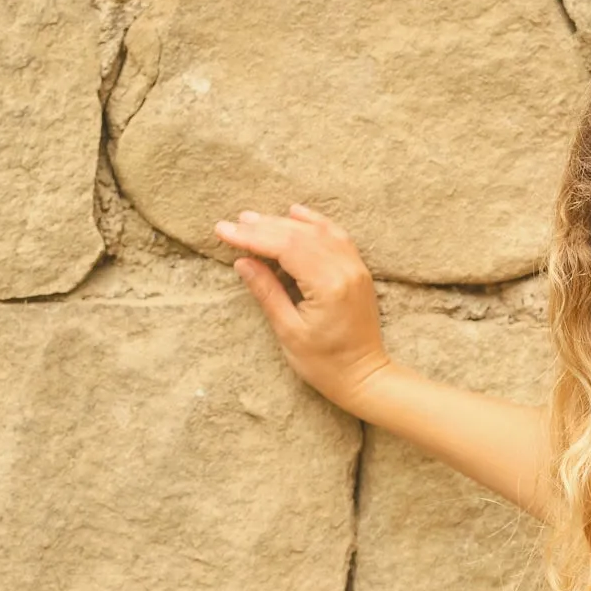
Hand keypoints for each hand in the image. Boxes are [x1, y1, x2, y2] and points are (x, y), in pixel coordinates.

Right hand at [215, 205, 387, 411]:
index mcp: (328, 286)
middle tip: (234, 223)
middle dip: (264, 227)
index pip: (285, 247)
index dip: (252, 237)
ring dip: (284, 222)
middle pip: (300, 235)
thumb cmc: (325, 364)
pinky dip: (315, 222)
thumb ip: (267, 292)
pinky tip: (295, 213)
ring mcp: (356, 269)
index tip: (224, 230)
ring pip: (317, 231)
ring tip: (254, 219)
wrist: (365, 377)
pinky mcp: (358, 271)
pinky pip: (336, 236)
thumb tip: (243, 261)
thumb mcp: (289, 332)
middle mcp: (345, 270)